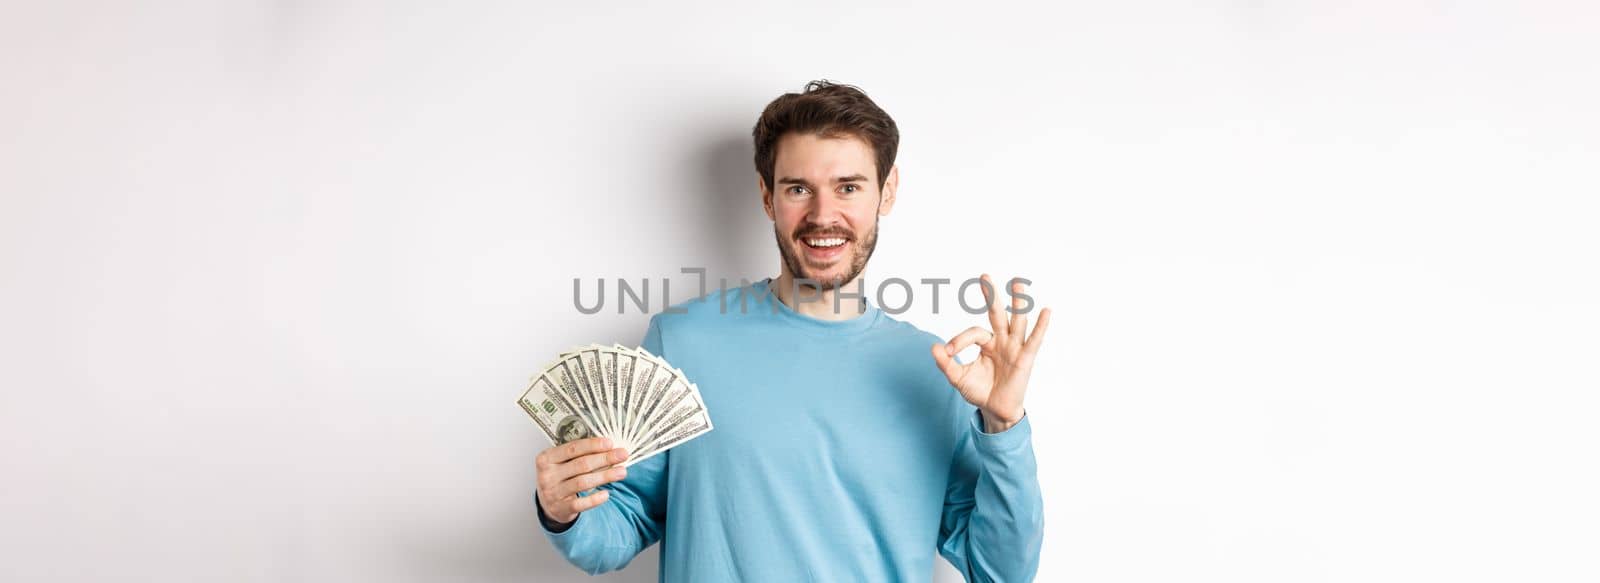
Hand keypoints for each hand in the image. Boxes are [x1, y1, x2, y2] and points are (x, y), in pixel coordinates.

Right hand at [535, 437, 630, 525]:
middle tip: (622, 455)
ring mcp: (552, 493)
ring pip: (583, 482)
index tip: (610, 443)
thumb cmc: (559, 478)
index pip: (572, 448)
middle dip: (605, 458)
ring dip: (605, 476)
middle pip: (581, 464)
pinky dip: (595, 499)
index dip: (593, 445)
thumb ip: (581, 455)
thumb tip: (609, 449)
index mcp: (546, 458)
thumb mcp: (563, 463)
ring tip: (621, 472)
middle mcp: (547, 475)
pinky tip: (607, 494)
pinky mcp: (560, 508)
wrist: (548, 503)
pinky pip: (580, 503)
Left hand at [931, 274, 1051, 432]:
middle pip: (997, 314)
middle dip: (991, 296)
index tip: (947, 352)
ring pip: (1017, 321)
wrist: (995, 411)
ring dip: (1018, 303)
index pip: (973, 333)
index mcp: (987, 343)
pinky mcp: (1025, 358)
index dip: (958, 340)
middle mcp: (1002, 341)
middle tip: (984, 276)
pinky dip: (1041, 326)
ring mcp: (1015, 348)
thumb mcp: (958, 378)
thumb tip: (934, 347)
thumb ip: (946, 363)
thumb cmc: (980, 392)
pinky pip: (1034, 340)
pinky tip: (1045, 311)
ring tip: (1019, 284)